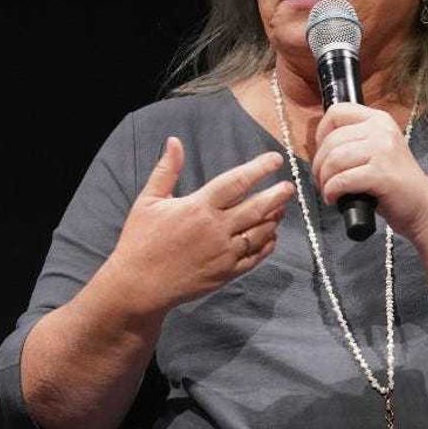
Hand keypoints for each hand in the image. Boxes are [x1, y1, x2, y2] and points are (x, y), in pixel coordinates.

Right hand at [107, 137, 293, 313]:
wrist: (138, 286)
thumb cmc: (140, 241)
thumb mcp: (148, 201)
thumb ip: (166, 170)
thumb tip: (175, 141)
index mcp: (198, 207)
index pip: (236, 182)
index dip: (259, 169)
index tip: (275, 159)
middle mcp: (216, 229)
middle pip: (256, 207)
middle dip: (277, 195)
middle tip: (289, 187)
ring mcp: (224, 254)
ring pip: (259, 233)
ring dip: (273, 219)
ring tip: (281, 208)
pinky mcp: (226, 274)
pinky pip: (255, 257)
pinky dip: (267, 245)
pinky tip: (271, 235)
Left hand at [311, 103, 427, 237]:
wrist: (422, 204)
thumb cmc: (394, 181)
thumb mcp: (376, 149)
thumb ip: (354, 140)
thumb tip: (319, 144)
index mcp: (378, 119)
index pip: (337, 112)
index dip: (321, 133)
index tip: (323, 153)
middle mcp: (381, 130)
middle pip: (331, 140)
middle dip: (319, 165)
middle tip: (322, 181)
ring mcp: (383, 150)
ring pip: (334, 160)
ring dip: (324, 180)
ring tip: (329, 191)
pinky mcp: (381, 174)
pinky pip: (342, 179)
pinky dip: (332, 191)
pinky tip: (335, 199)